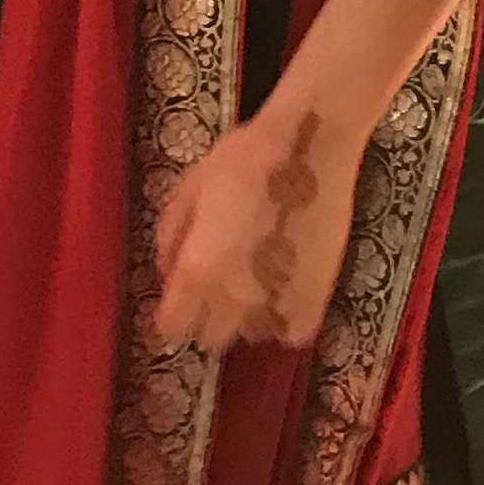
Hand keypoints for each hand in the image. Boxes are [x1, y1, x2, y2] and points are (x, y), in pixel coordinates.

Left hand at [153, 103, 353, 357]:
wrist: (309, 146)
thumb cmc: (244, 158)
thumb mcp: (190, 188)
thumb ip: (172, 236)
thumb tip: (167, 272)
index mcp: (198, 269)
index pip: (172, 327)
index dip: (170, 320)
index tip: (174, 308)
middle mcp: (234, 296)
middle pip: (210, 338)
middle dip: (205, 320)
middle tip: (214, 292)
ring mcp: (277, 300)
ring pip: (250, 335)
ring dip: (245, 319)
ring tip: (252, 286)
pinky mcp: (316, 297)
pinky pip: (293, 333)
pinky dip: (285, 322)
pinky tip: (283, 297)